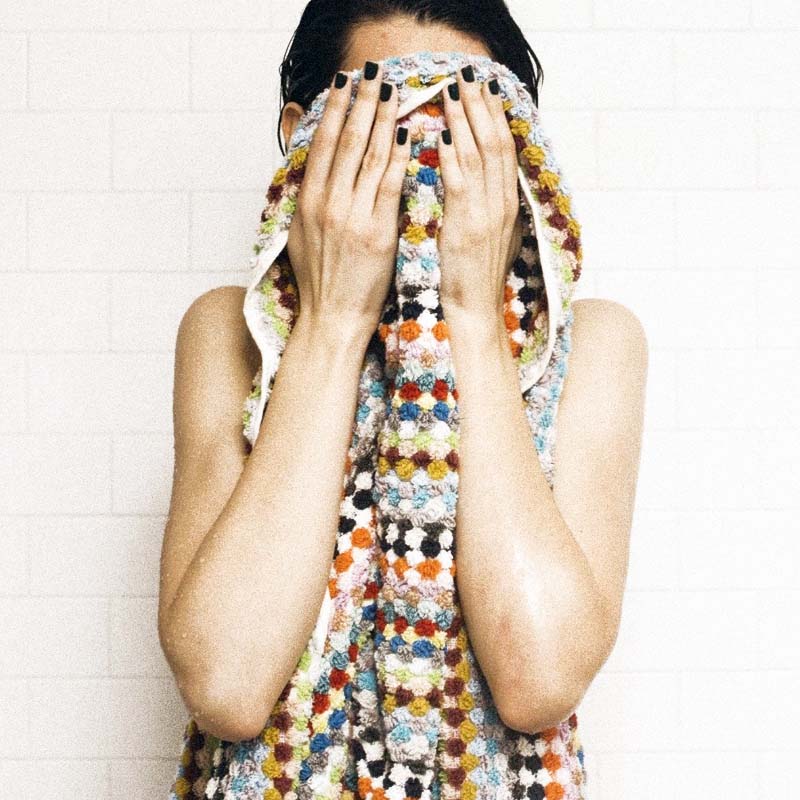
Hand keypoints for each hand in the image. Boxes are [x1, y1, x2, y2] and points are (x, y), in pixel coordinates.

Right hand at [288, 62, 410, 332]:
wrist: (332, 320)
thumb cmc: (319, 281)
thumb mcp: (300, 234)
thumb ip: (307, 196)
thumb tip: (312, 167)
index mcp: (308, 202)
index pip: (323, 144)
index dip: (335, 108)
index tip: (345, 82)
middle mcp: (328, 204)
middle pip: (346, 141)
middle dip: (361, 102)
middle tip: (373, 71)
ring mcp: (352, 218)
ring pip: (369, 157)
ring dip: (383, 119)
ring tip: (394, 91)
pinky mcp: (378, 234)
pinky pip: (390, 186)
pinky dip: (398, 157)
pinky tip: (407, 134)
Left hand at [436, 66, 522, 318]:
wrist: (474, 312)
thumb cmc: (474, 278)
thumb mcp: (489, 235)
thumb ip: (486, 204)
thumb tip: (481, 179)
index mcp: (506, 204)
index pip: (503, 149)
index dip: (494, 116)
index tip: (483, 88)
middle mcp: (501, 204)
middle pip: (495, 143)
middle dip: (481, 106)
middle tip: (468, 74)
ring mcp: (486, 215)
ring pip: (479, 156)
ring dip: (465, 121)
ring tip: (452, 90)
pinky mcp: (466, 228)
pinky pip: (460, 184)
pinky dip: (451, 157)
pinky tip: (440, 134)